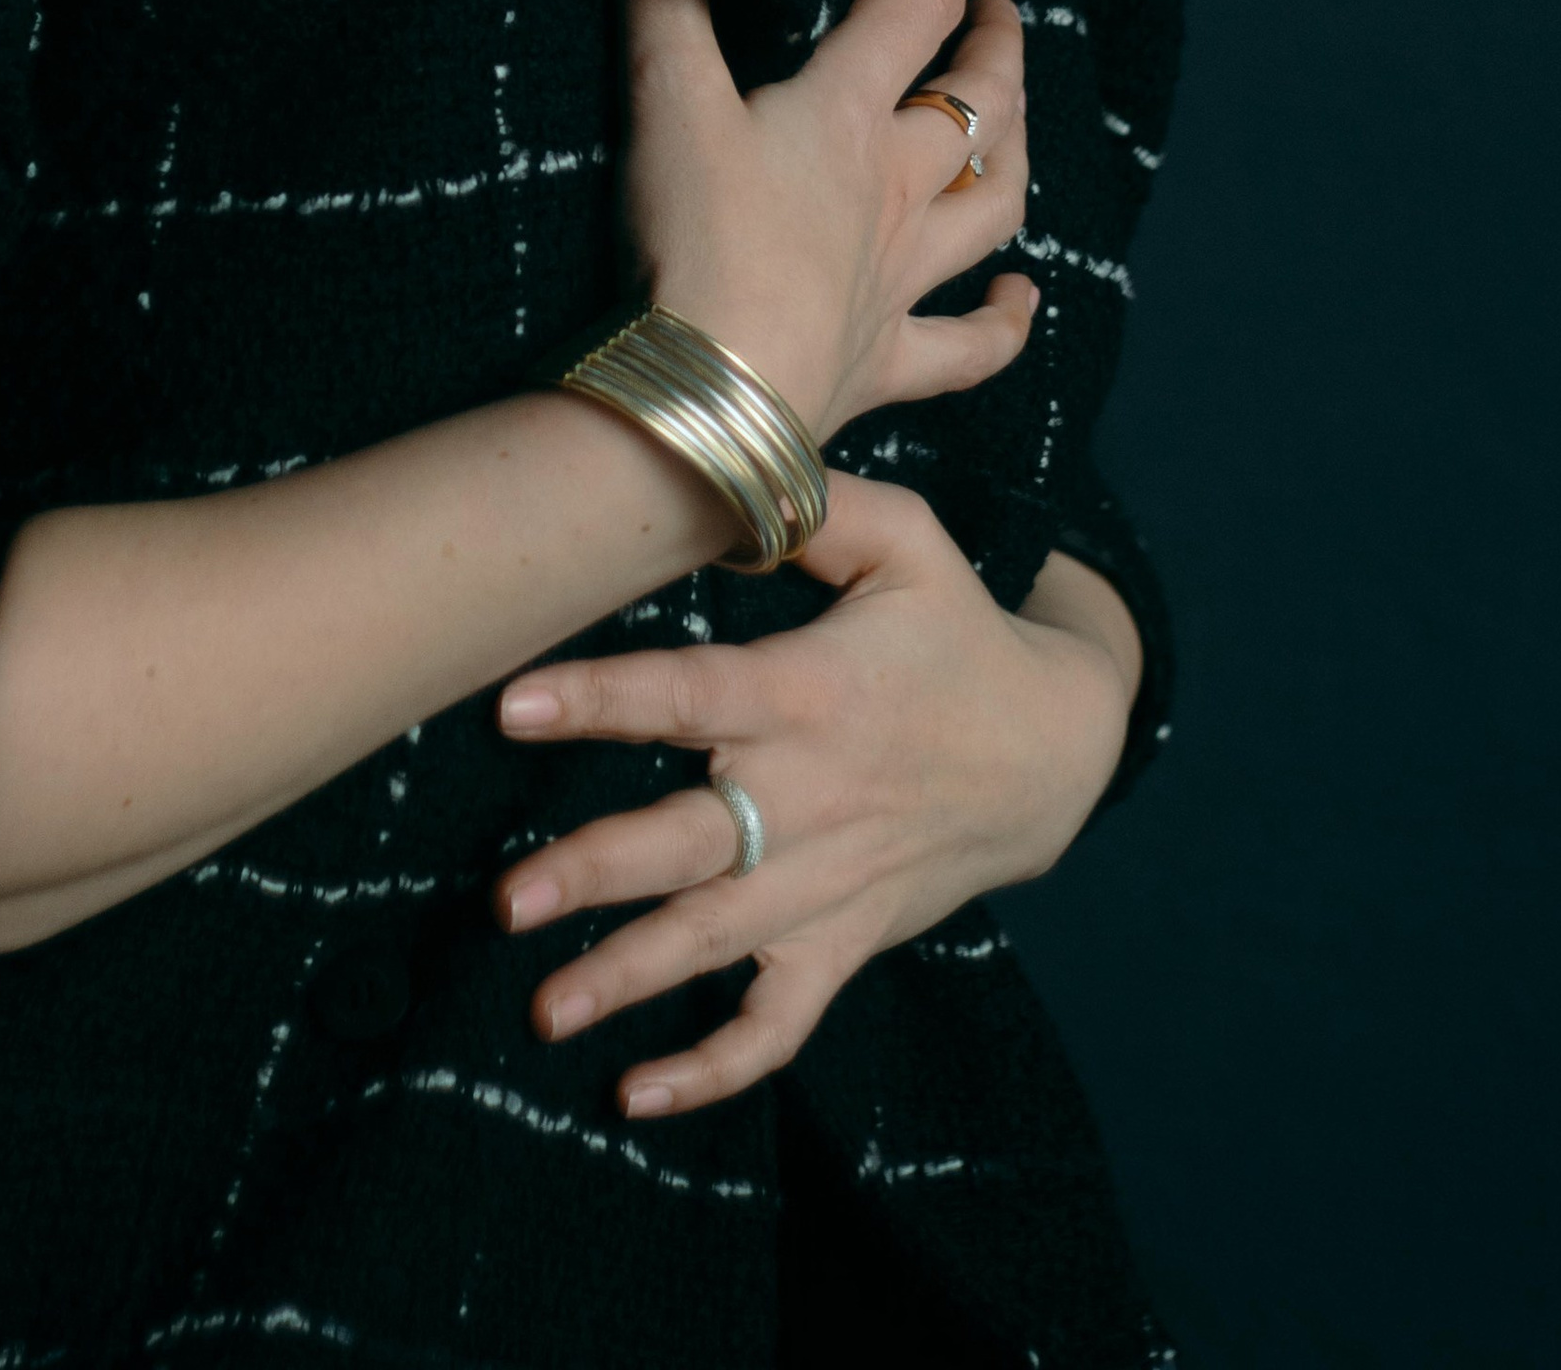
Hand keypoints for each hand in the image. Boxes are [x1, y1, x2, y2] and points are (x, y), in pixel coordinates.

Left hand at [489, 474, 1136, 1121]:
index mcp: (805, 695)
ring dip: (627, 978)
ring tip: (542, 1009)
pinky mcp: (843, 942)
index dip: (600, 700)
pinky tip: (640, 1093)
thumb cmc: (957, 631)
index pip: (688, 694)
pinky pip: (779, 1021)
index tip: (511, 706)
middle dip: (594, 874)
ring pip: (715, 942)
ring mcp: (825, 883)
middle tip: (507, 900)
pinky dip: (717, 1066)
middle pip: (687, 843)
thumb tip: (732, 467)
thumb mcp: (909, 544)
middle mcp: (805, 798)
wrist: (1054, 750)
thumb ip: (820, 507)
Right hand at [623, 0, 1035, 442]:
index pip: (911, 16)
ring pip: (990, 207)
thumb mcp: (665, 98)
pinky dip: (1007, 323)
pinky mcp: (887, 360)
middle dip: (996, 52)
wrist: (711, 391)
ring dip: (1014, 159)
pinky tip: (1024, 298)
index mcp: (845, 116)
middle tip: (999, 16)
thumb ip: (660, 0)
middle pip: (978, 107)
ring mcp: (900, 278)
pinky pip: (970, 346)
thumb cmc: (694, 237)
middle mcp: (893, 190)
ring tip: (1019, 127)